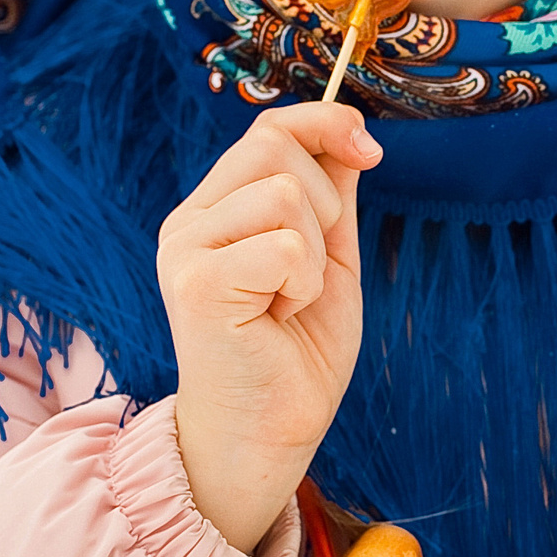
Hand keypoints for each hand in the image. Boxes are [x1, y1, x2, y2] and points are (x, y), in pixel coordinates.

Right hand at [158, 101, 381, 553]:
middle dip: (323, 200)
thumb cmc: (296, 353)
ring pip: (284, 192)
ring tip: (290, 298)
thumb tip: (349, 134)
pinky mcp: (197, 282)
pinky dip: (304, 282)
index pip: (267, 128)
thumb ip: (330, 196)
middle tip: (313, 266)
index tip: (369, 150)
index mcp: (216, 210)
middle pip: (272, 144)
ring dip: (314, 252)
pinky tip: (280, 316)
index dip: (325, 123)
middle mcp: (190, 221)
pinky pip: (286, 245)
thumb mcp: (327, 258)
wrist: (269, 433)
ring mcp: (186, 249)